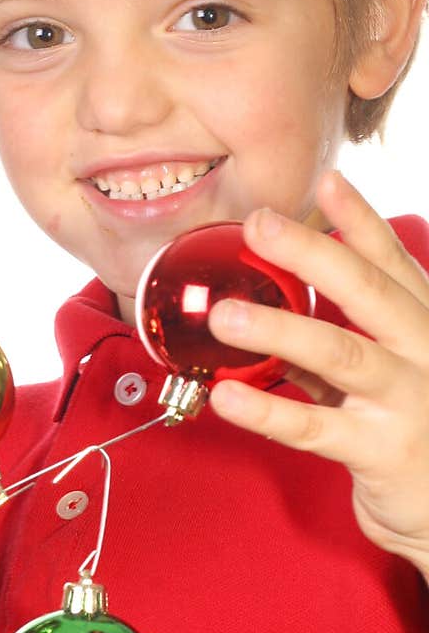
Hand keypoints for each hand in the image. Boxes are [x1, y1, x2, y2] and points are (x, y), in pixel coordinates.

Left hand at [207, 171, 428, 578]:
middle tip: (259, 224)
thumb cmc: (417, 433)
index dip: (359, 221)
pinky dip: (266, 412)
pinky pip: (315, 428)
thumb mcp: (387, 376)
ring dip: (279, 328)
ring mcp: (407, 401)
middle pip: (367, 292)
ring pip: (340, 353)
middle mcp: (424, 353)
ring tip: (224, 315)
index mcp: (424, 327)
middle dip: (311, 253)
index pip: (392, 264)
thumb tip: (273, 311)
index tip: (327, 181)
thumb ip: (339, 344)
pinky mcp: (382, 451)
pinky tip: (225, 397)